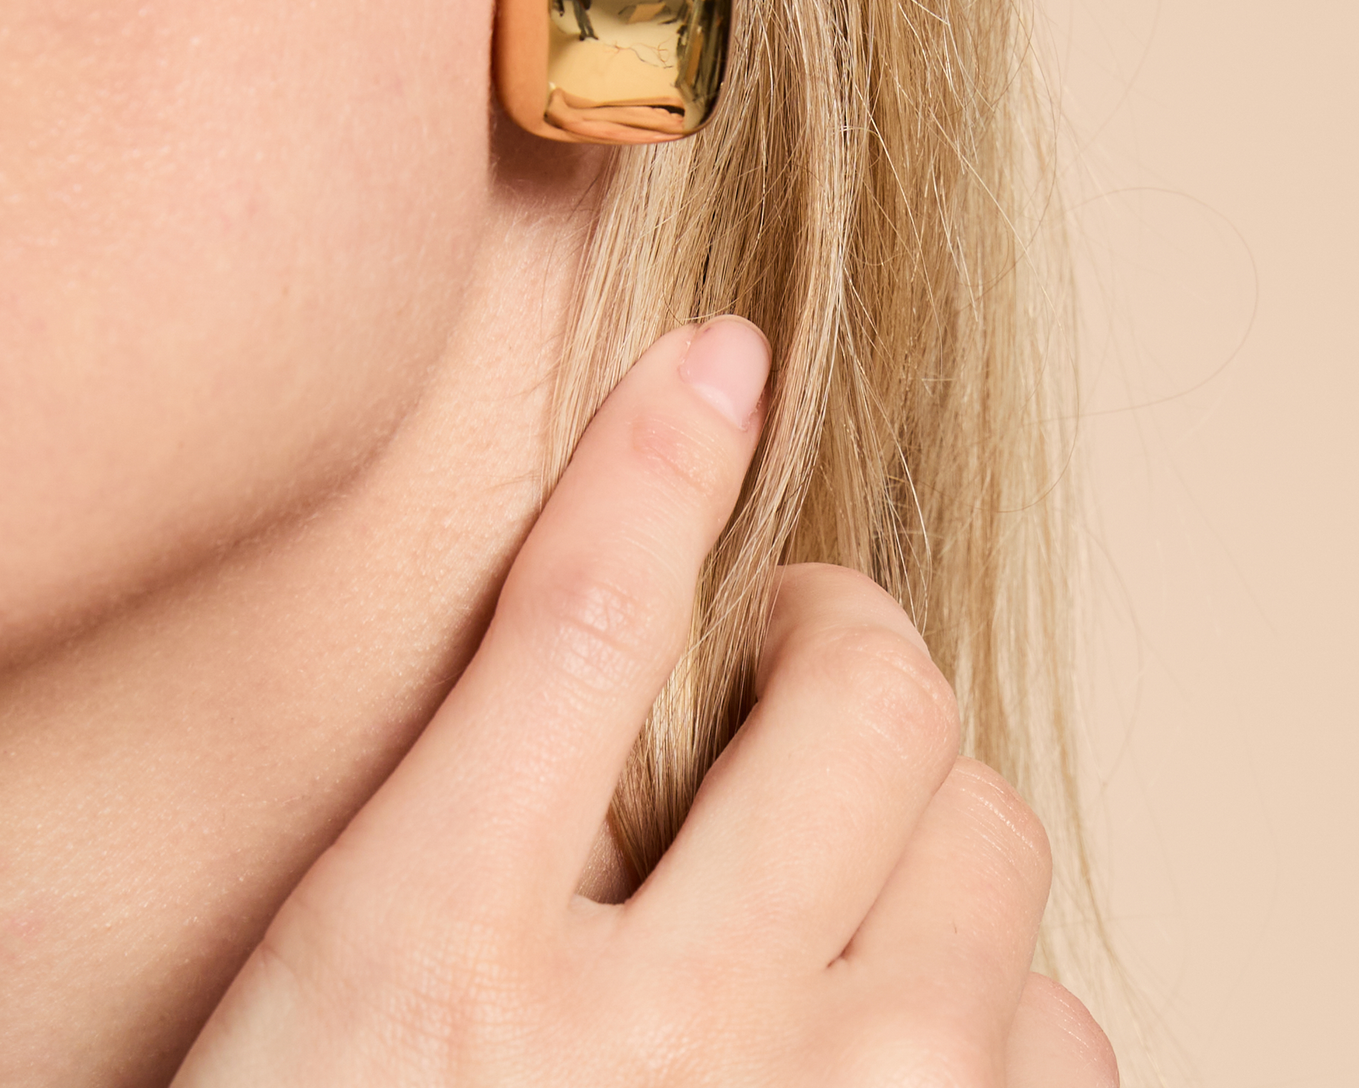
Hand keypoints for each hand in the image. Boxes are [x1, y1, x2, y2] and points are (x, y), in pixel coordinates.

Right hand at [174, 319, 1116, 1084]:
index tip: (720, 360)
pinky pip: (1054, 1051)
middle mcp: (650, 1051)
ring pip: (992, 867)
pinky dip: (1002, 1001)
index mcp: (431, 963)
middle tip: (791, 665)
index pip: (578, 620)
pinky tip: (905, 1024)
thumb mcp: (323, 1001)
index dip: (656, 458)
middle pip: (864, 712)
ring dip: (935, 821)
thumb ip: (454, 834)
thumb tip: (573, 692)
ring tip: (851, 855)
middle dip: (849, 645)